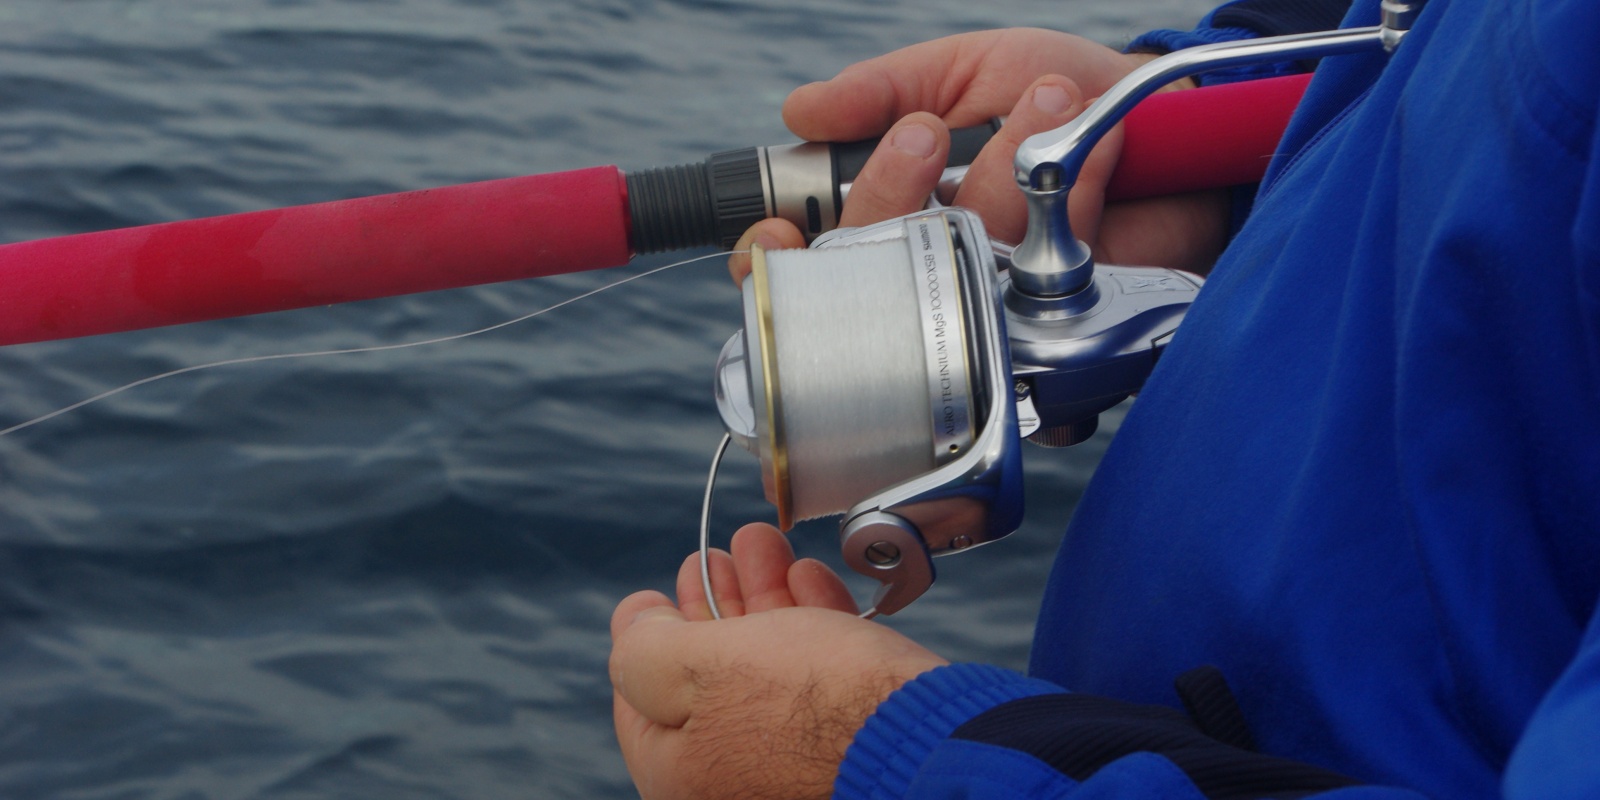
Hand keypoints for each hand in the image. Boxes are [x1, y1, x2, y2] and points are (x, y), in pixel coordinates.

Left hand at [609, 523, 947, 799]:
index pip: (641, 700)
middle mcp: (735, 777)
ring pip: (766, 667)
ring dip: (762, 596)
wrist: (926, 734)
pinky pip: (817, 676)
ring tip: (759, 543)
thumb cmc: (808, 707)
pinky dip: (807, 621)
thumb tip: (633, 624)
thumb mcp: (694, 668)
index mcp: (682, 775)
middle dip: (712, 602)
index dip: (646, 634)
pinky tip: (804, 578)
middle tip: (709, 558)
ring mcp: (794, 761)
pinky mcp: (848, 736)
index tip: (653, 594)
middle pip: (707, 677)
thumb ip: (645, 648)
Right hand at [729, 28, 1228, 282]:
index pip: (811, 260)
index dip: (777, 261)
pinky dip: (1066, 230)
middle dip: (889, 199)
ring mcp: (996, 312)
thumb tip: (799, 110)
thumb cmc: (1074, 89)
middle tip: (924, 132)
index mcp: (898, 213)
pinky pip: (1038, 318)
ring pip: (953, 282)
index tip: (776, 229)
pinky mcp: (1063, 340)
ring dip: (1000, 182)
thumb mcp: (970, 67)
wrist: (1186, 118)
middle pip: (865, 281)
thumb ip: (886, 85)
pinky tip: (1094, 178)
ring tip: (1053, 105)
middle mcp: (936, 273)